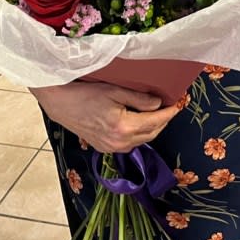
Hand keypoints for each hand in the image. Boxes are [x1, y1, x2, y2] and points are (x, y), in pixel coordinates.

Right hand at [30, 81, 181, 152]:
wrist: (60, 103)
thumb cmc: (85, 93)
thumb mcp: (115, 91)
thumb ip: (139, 99)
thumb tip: (158, 103)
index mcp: (123, 128)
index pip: (155, 122)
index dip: (169, 112)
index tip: (179, 103)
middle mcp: (119, 142)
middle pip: (151, 134)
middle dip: (163, 121)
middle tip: (170, 107)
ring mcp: (111, 148)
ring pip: (141, 140)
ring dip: (151, 128)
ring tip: (157, 113)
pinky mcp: (104, 148)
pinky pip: (129, 143)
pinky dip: (138, 134)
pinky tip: (139, 123)